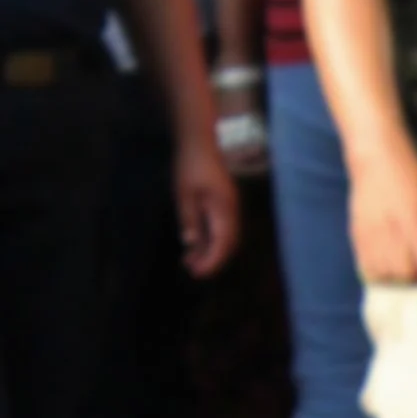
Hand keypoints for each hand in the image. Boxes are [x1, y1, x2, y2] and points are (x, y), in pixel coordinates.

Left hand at [173, 132, 240, 275]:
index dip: (212, 261)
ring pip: (224, 238)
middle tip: (193, 272)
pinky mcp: (223, 206)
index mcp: (223, 209)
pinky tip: (195, 245)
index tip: (198, 273)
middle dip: (212, 261)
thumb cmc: (190, 166)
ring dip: (210, 252)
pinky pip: (220, 229)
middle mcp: (231, 212)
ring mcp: (229, 209)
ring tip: (189, 262)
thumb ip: (189, 218)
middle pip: (227, 245)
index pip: (222, 243)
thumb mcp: (184, 193)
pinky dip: (209, 240)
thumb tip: (190, 243)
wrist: (200, 143)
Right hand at [347, 134, 416, 286]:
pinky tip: (386, 264)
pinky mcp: (356, 235)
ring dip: (397, 277)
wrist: (376, 157)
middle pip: (406, 274)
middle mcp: (394, 232)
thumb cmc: (412, 175)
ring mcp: (372, 234)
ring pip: (386, 275)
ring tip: (403, 267)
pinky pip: (367, 267)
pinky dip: (379, 272)